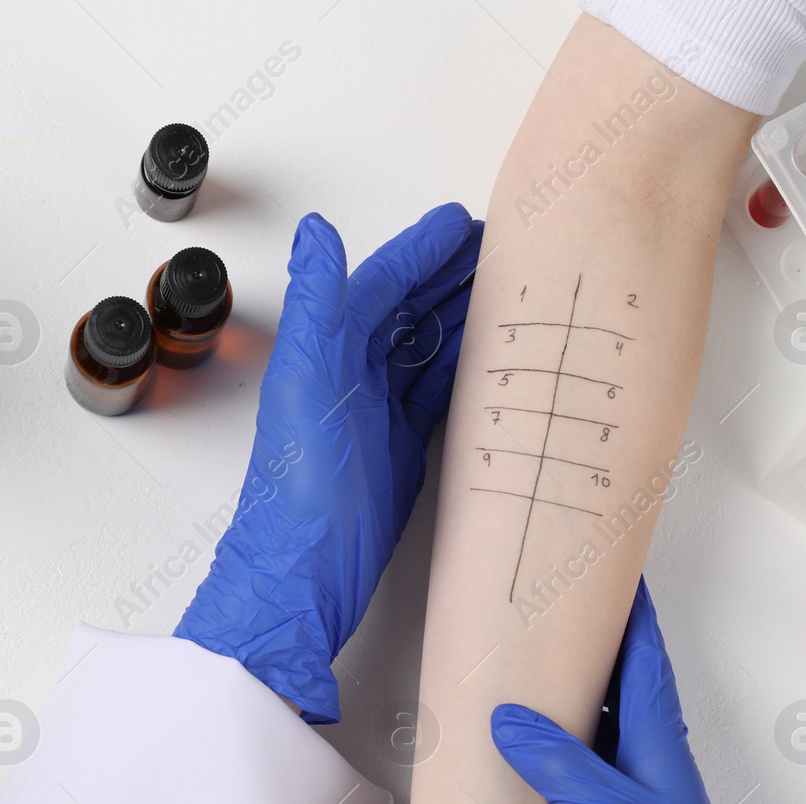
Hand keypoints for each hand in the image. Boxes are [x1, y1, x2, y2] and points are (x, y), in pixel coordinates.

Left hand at [175, 207, 481, 722]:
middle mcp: (350, 379)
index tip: (459, 223)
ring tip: (506, 291)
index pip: (380, 285)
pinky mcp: (401, 452)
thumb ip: (317, 306)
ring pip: (427, 349)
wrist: (305, 578)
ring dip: (462, 318)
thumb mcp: (308, 385)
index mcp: (326, 355)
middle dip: (449, 276)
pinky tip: (490, 358)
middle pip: (408, 311)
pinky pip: (437, 395)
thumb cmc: (300, 494)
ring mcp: (377, 416)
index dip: (419, 251)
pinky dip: (464, 371)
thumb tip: (317, 232)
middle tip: (499, 249)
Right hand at [491, 580, 786, 803]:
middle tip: (565, 612)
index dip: (633, 616)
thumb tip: (514, 719)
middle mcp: (658, 772)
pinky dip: (570, 749)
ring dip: (584, 696)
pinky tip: (542, 758)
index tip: (614, 573)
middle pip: (630, 688)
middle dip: (602, 645)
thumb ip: (565, 767)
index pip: (647, 663)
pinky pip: (597, 772)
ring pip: (612, 729)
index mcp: (662, 755)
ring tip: (543, 670)